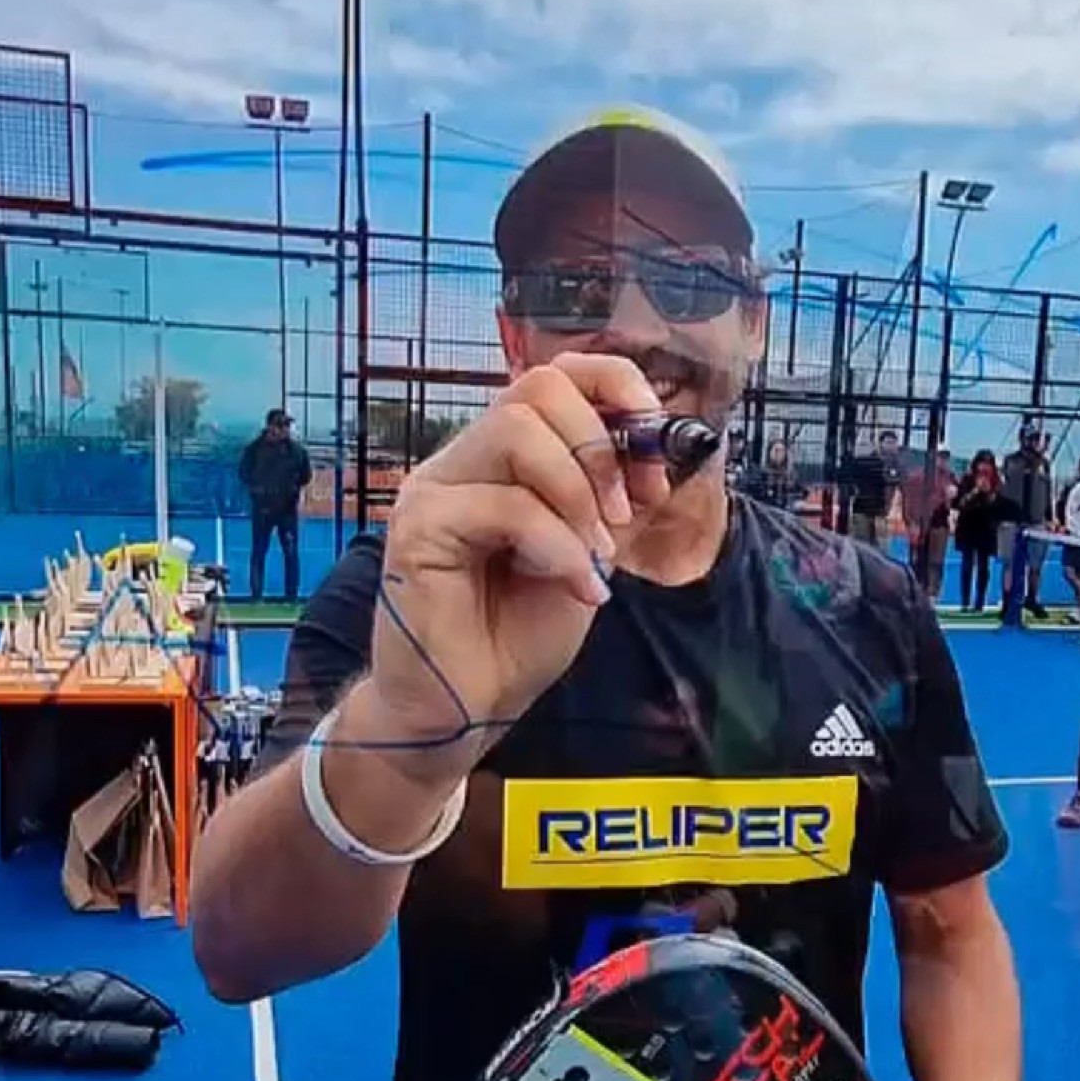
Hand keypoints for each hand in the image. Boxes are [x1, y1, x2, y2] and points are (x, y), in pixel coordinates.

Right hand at [359, 355, 673, 749]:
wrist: (467, 707)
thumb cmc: (517, 635)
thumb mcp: (587, 551)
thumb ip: (609, 496)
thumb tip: (661, 444)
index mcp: (502, 456)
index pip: (555, 374)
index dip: (615, 388)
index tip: (656, 443)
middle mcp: (463, 459)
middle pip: (537, 387)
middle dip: (601, 447)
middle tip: (625, 515)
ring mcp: (434, 488)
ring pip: (519, 432)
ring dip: (579, 494)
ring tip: (598, 556)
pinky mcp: (418, 528)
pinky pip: (506, 505)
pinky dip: (559, 546)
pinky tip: (579, 588)